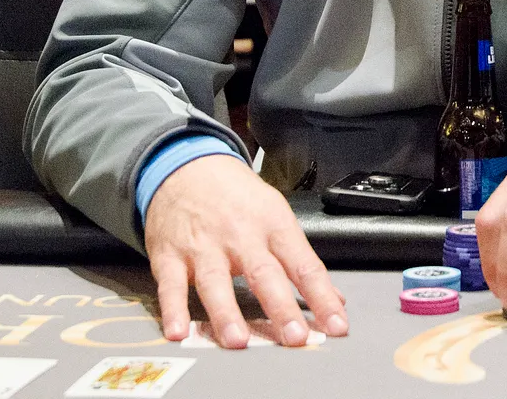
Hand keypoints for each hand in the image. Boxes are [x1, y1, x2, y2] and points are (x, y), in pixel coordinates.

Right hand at [144, 154, 347, 348]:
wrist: (186, 166)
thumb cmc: (236, 196)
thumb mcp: (275, 214)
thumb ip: (301, 259)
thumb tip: (334, 297)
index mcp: (273, 225)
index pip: (304, 265)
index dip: (322, 297)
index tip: (336, 325)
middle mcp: (240, 236)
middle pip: (264, 274)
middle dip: (281, 307)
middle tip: (295, 337)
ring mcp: (203, 246)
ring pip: (215, 281)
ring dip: (226, 312)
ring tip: (237, 340)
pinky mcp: (170, 255)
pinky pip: (171, 285)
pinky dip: (173, 310)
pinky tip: (178, 332)